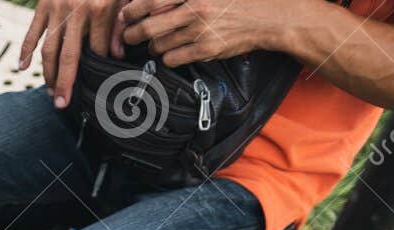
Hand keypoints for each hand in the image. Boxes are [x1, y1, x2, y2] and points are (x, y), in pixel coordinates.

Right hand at [19, 0, 127, 109]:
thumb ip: (122, 24)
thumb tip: (117, 54)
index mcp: (100, 8)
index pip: (97, 49)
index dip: (98, 67)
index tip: (98, 82)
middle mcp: (76, 11)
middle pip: (69, 57)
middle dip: (66, 83)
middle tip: (63, 104)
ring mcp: (57, 9)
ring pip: (49, 50)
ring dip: (48, 74)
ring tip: (50, 91)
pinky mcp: (43, 5)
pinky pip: (31, 33)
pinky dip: (25, 51)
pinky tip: (22, 68)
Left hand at [118, 0, 281, 66]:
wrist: (267, 16)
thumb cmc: (236, 0)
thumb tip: (150, 1)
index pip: (150, 0)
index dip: (132, 9)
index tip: (126, 14)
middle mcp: (195, 8)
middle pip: (148, 27)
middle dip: (132, 34)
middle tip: (129, 35)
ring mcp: (200, 30)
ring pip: (158, 45)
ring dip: (152, 47)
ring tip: (155, 44)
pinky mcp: (206, 49)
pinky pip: (172, 59)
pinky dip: (166, 57)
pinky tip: (172, 52)